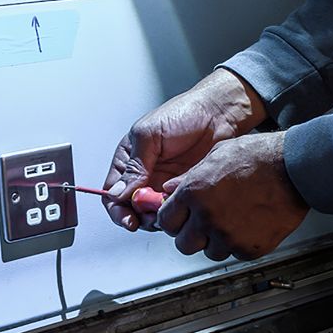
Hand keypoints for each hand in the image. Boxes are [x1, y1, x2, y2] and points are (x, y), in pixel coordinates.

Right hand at [103, 69, 266, 231]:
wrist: (220, 113)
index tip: (128, 219)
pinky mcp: (184, 191)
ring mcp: (164, 184)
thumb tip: (117, 194)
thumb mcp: (149, 135)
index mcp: (129, 159)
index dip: (117, 209)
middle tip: (151, 216)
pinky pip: (175, 210)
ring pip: (152, 214)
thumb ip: (134, 166)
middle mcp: (145, 174)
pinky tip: (183, 201)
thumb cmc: (183, 113)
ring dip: (158, 217)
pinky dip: (176, 211)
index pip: (112, 192)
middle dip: (139, 217)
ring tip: (168, 208)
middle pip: (131, 209)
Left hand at [157, 132, 307, 261]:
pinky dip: (238, 243)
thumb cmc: (259, 157)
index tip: (179, 218)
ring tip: (230, 221)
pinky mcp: (249, 248)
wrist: (294, 169)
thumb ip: (189, 177)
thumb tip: (171, 189)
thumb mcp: (216, 155)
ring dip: (215, 241)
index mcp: (194, 192)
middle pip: (183, 244)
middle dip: (190, 234)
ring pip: (209, 252)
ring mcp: (228, 235)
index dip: (173, 219)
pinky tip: (246, 224)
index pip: (166, 221)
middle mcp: (207, 217)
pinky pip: (235, 254)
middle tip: (202, 224)